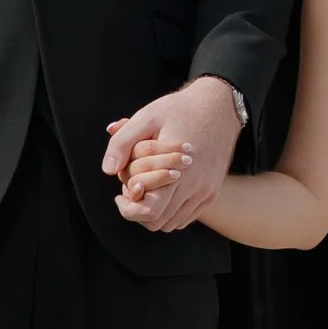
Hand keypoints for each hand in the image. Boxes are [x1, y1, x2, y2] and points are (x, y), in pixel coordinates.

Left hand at [106, 77, 241, 231]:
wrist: (219, 106)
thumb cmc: (180, 110)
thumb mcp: (147, 118)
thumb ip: (123, 143)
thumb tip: (108, 170)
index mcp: (177, 173)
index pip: (150, 213)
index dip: (130, 209)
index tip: (122, 194)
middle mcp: (195, 188)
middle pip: (159, 223)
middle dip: (139, 210)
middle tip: (133, 189)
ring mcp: (206, 193)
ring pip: (173, 223)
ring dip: (156, 211)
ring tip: (148, 189)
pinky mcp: (212, 192)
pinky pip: (187, 217)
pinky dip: (171, 211)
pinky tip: (164, 190)